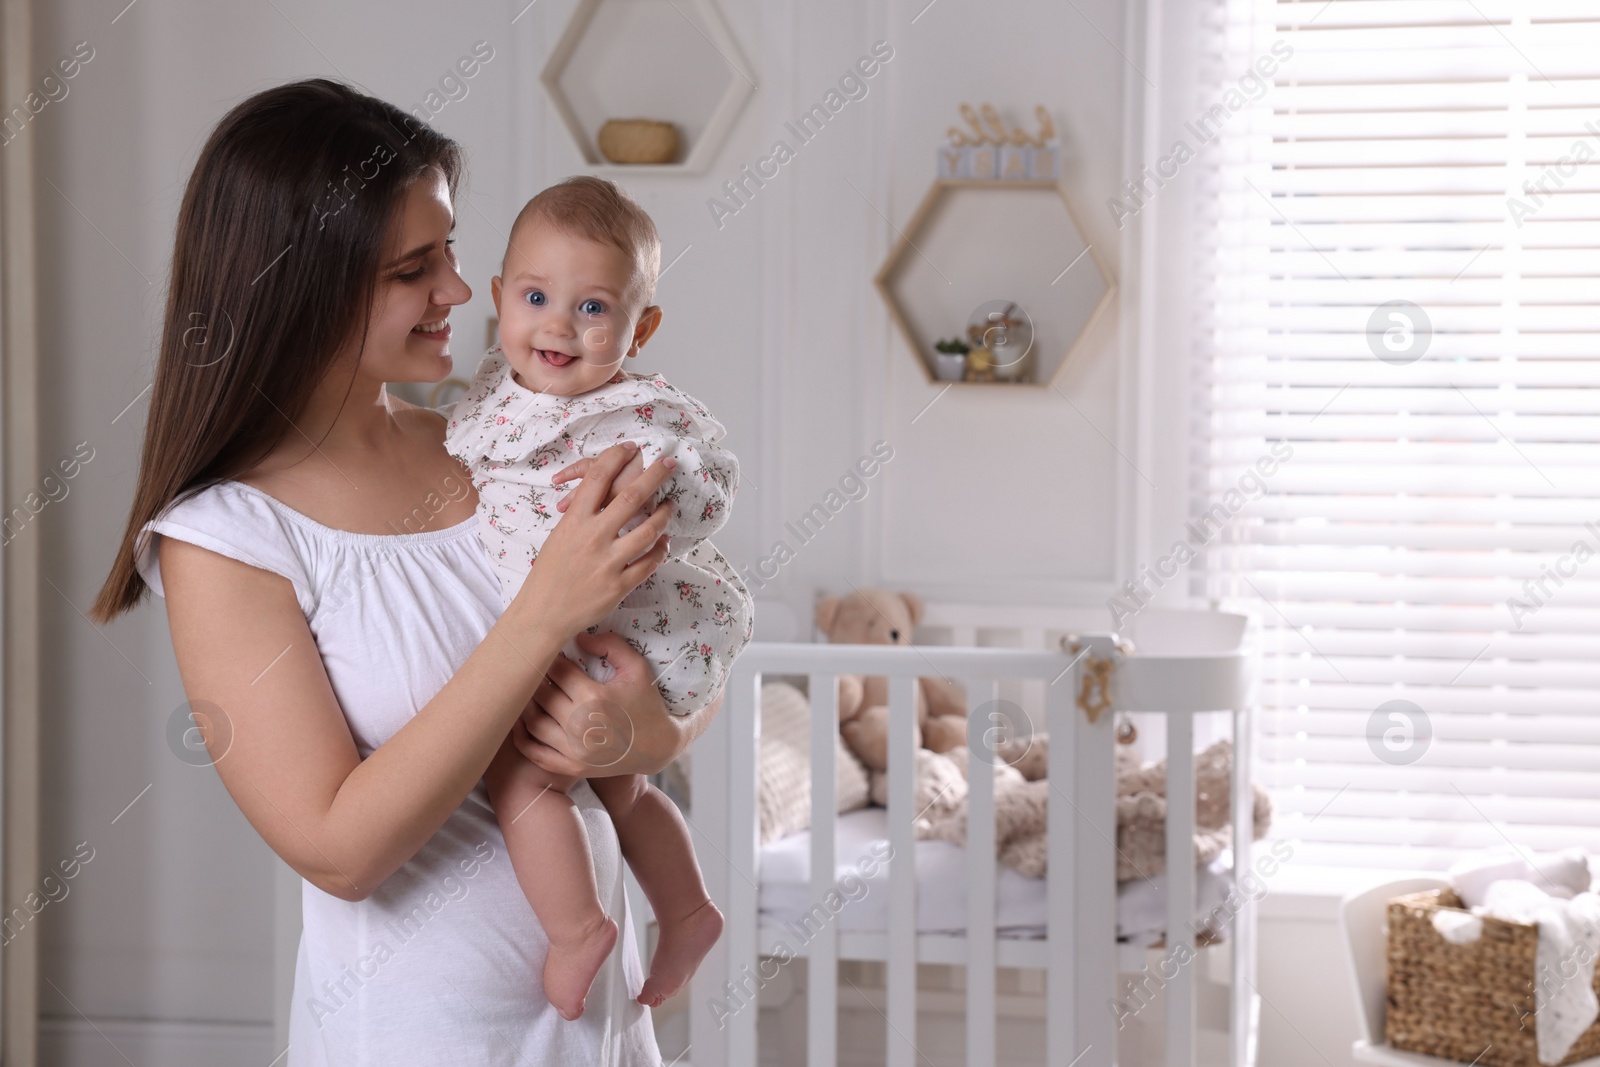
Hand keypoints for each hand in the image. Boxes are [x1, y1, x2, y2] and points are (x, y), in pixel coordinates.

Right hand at [502, 442, 673, 640]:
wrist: (542, 613)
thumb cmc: (549, 573)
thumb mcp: (559, 535)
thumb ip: (582, 515)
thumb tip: (605, 494)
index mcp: (574, 521)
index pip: (598, 478)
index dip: (616, 457)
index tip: (630, 449)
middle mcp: (593, 537)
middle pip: (631, 496)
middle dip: (654, 475)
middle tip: (669, 463)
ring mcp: (608, 562)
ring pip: (648, 530)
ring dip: (664, 515)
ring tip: (670, 506)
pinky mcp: (620, 585)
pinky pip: (649, 563)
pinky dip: (660, 549)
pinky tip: (663, 541)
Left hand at [512, 632, 682, 776]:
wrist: (659, 747)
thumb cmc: (647, 703)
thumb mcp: (638, 668)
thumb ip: (611, 645)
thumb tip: (577, 637)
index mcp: (595, 698)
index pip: (557, 670)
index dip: (550, 657)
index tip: (549, 650)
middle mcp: (580, 725)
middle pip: (541, 693)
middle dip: (535, 677)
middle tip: (534, 667)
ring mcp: (574, 750)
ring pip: (532, 721)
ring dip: (525, 703)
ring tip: (527, 690)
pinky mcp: (571, 767)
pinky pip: (534, 752)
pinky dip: (521, 736)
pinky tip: (521, 720)